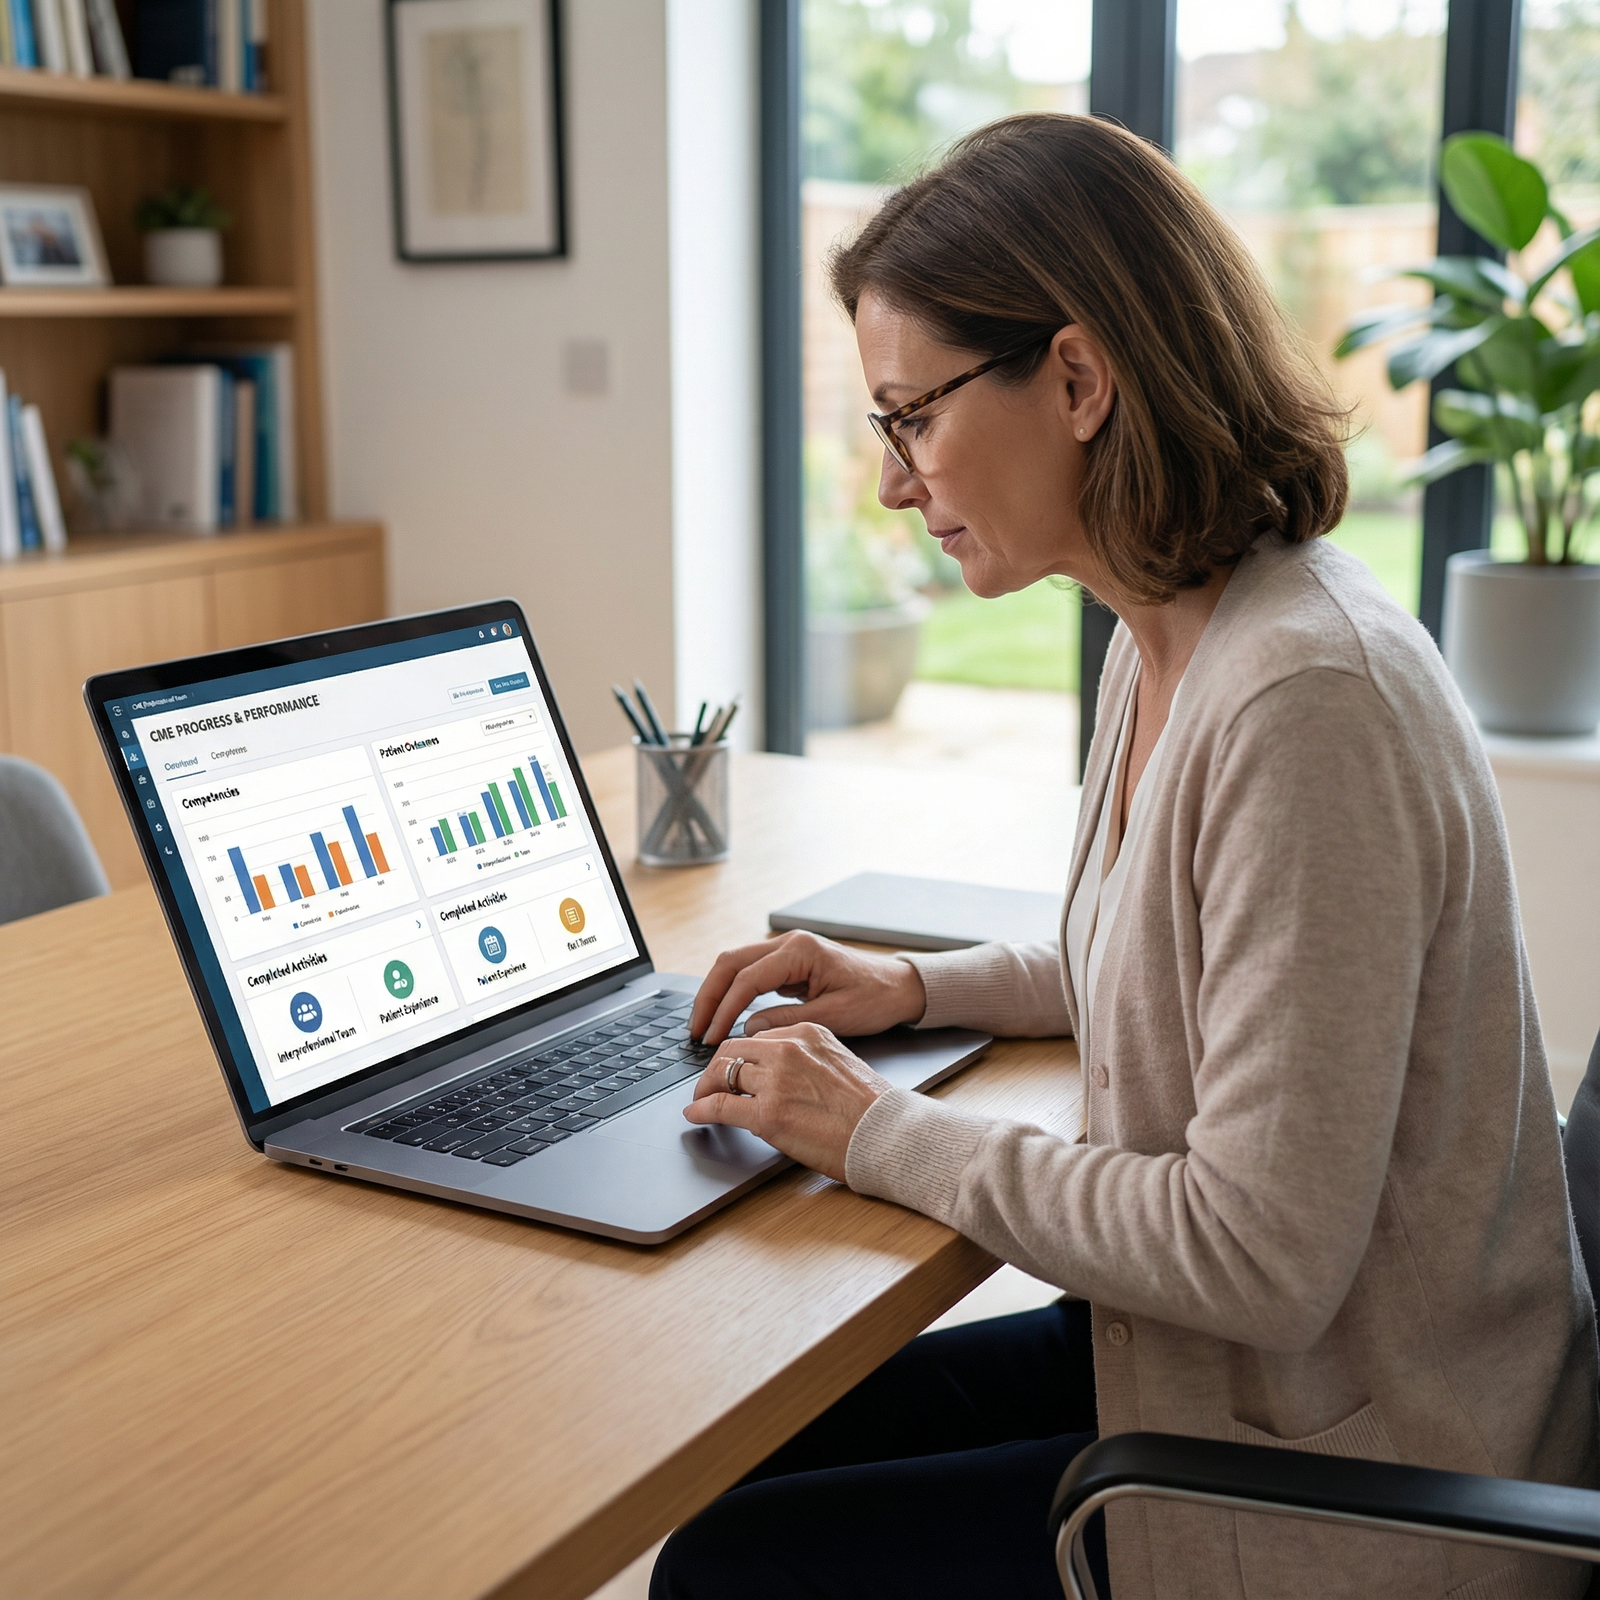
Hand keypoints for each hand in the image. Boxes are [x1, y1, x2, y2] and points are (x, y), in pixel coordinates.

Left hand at [684, 1023, 888, 1180]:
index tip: (732, 1067)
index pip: (756, 1037)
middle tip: (709, 1085)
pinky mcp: (768, 1114)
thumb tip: (776, 1071)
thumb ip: (805, 1057)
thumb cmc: (870, 1107)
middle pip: (732, 1051)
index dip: (738, 1056)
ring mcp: (776, 1081)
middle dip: (715, 1069)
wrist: (885, 1134)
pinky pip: (720, 1107)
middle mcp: (788, 1050)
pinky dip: (701, 1110)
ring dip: (706, 1089)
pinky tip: (696, 1115)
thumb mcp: (837, 1061)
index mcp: (806, 1033)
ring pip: (722, 1075)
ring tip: (702, 1100)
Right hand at [690, 930, 925, 1046]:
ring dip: (716, 993)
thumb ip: (786, 1021)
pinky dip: (732, 992)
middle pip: (730, 963)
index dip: (724, 1009)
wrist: (899, 987)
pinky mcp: (788, 962)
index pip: (747, 979)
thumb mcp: (833, 1017)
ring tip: (704, 1025)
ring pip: (736, 965)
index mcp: (800, 951)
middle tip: (695, 1030)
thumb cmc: (875, 999)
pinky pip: (750, 973)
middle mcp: (789, 943)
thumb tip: (747, 1028)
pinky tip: (724, 1015)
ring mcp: (787, 950)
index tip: (712, 1037)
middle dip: (708, 996)